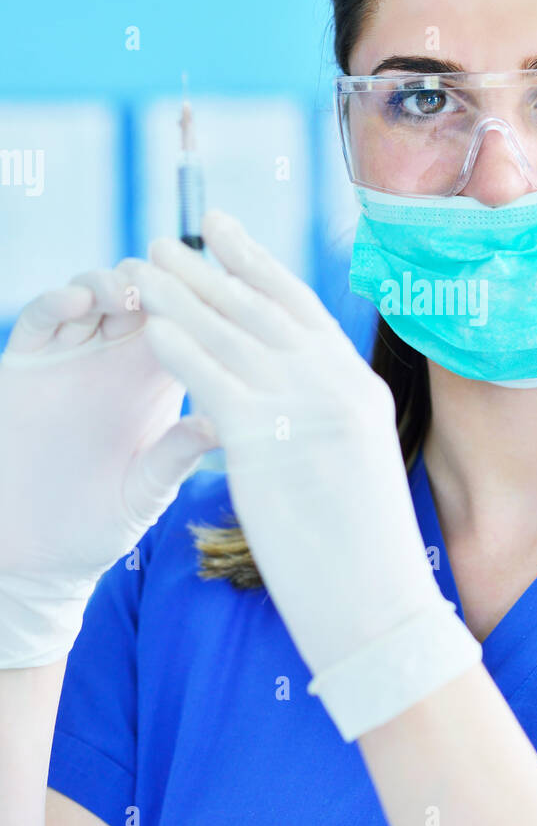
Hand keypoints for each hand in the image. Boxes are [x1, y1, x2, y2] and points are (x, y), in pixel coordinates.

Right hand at [0, 267, 217, 664]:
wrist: (34, 550)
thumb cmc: (103, 522)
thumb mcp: (146, 489)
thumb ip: (176, 455)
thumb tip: (222, 426)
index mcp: (159, 379)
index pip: (186, 324)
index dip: (201, 303)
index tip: (221, 284)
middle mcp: (117, 358)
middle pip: (143, 296)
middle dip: (158, 280)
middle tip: (169, 276)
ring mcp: (71, 354)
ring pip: (95, 294)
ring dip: (112, 281)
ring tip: (127, 289)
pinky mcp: (26, 361)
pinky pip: (43, 318)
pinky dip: (59, 302)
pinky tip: (78, 303)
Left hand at [119, 210, 447, 678]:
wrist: (378, 605)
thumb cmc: (364, 553)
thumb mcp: (356, 465)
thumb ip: (323, 420)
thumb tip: (284, 400)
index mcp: (358, 389)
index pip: (300, 309)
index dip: (258, 265)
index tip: (225, 233)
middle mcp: (336, 385)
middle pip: (260, 309)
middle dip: (210, 268)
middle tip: (170, 237)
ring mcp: (304, 407)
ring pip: (231, 334)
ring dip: (182, 294)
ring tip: (145, 264)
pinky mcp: (268, 439)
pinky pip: (212, 379)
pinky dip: (179, 348)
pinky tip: (151, 325)